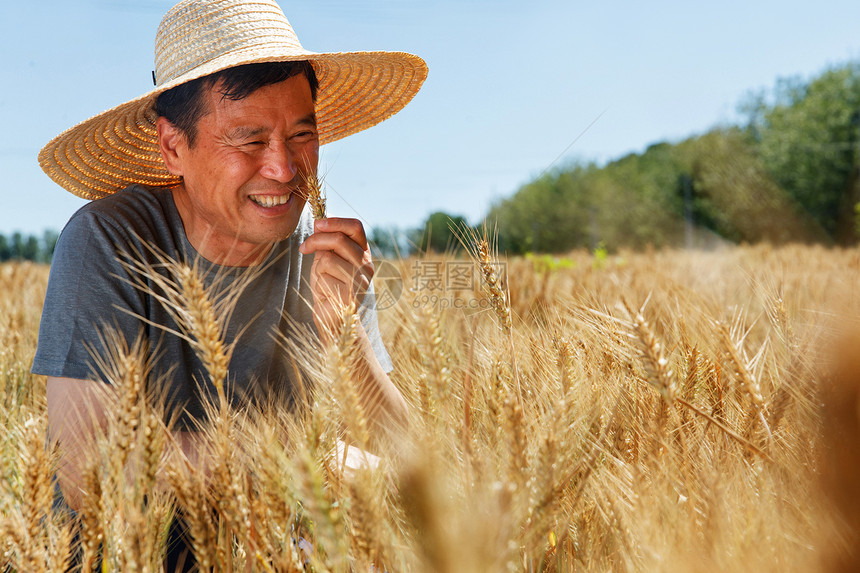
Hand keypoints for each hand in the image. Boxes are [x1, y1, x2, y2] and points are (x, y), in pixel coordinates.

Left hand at [299, 217, 373, 339]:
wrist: (331, 317)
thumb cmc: (328, 287)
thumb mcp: (327, 259)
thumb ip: (327, 243)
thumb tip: (319, 222)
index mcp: (363, 252)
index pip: (355, 227)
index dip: (335, 222)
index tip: (317, 224)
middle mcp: (366, 264)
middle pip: (339, 239)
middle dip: (316, 240)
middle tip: (304, 248)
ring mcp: (361, 279)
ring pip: (328, 258)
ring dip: (317, 267)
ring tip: (322, 278)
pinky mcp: (352, 293)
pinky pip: (325, 276)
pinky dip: (319, 282)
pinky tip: (326, 292)